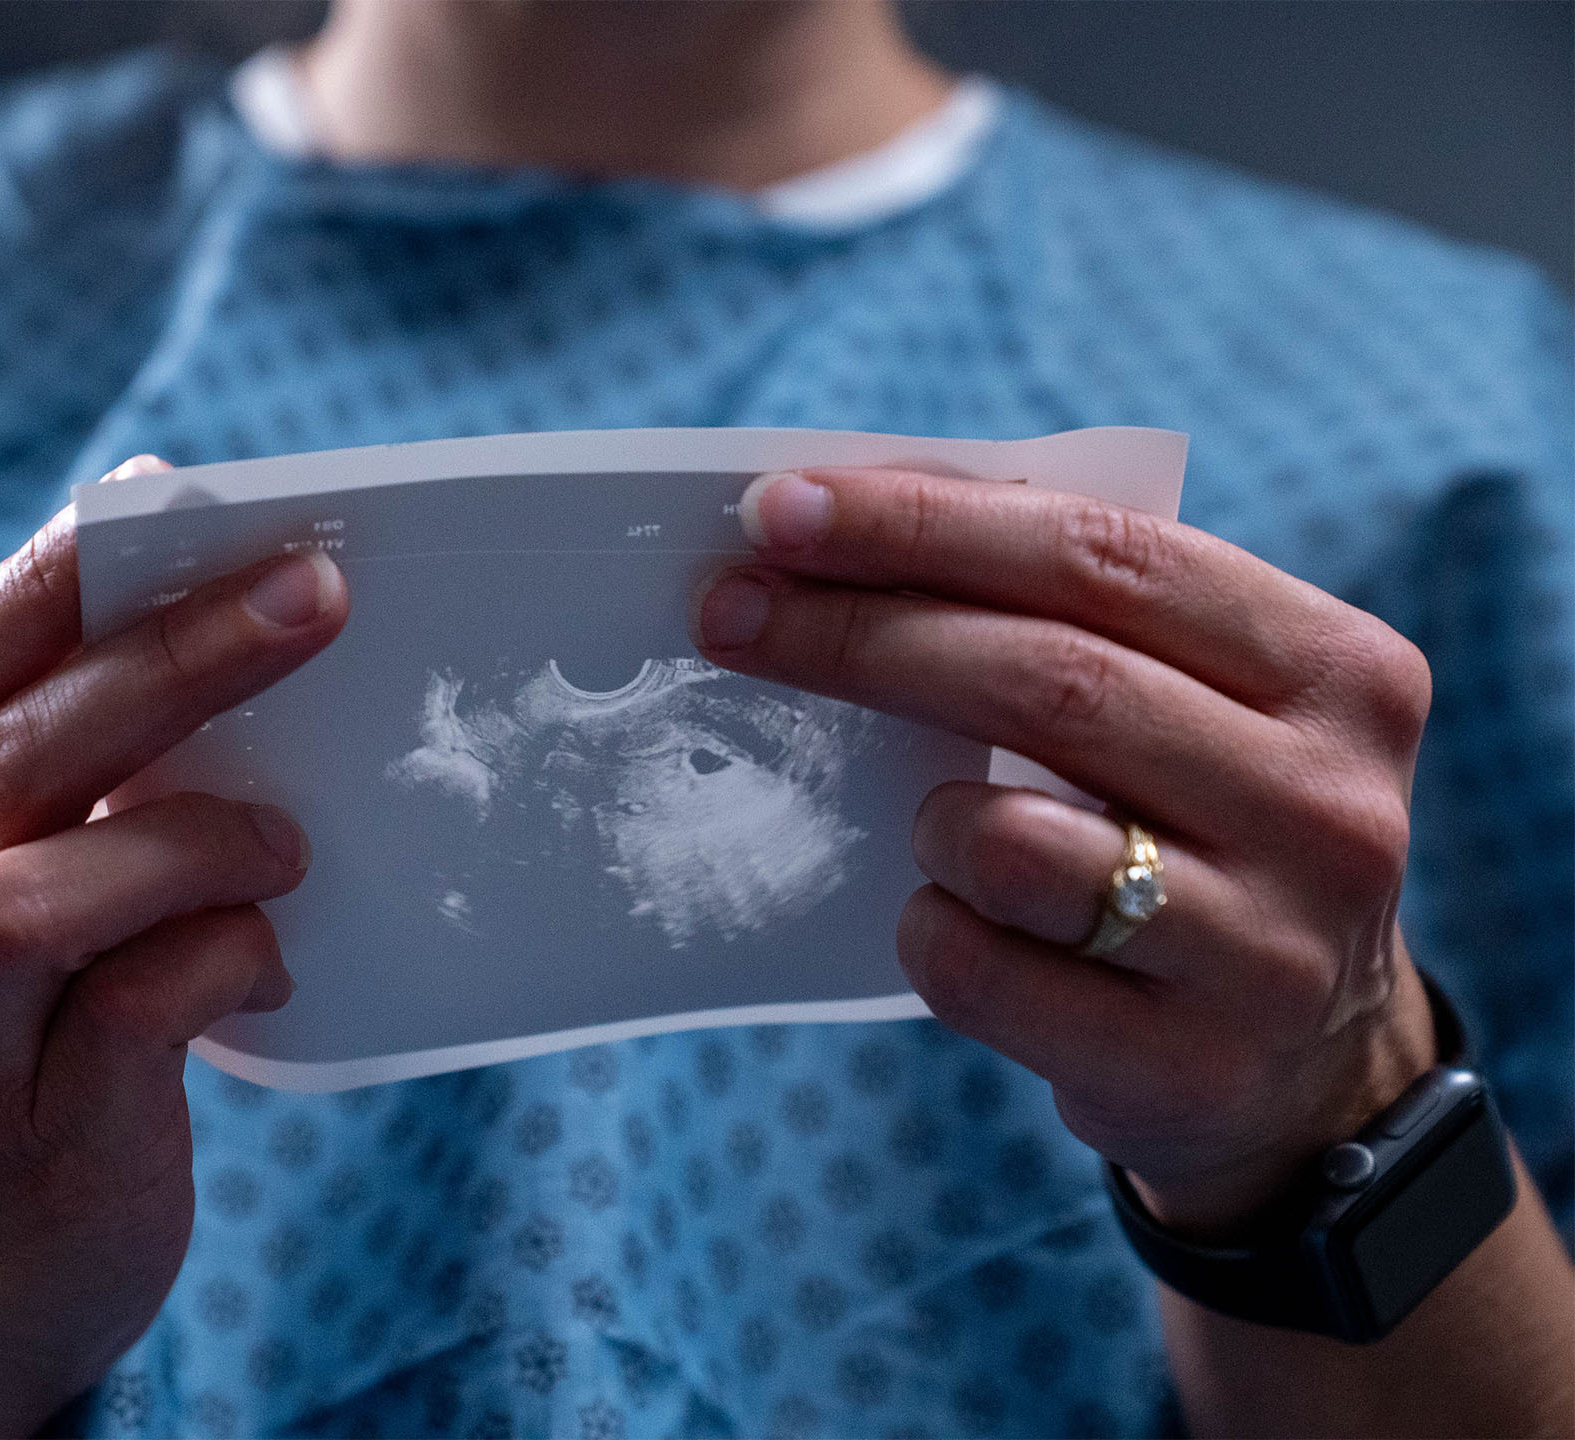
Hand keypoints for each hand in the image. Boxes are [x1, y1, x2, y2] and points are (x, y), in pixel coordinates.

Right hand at [0, 465, 348, 1433]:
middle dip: (171, 653)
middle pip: (11, 751)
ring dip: (188, 835)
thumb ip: (61, 807)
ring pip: (30, 891)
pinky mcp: (43, 1145)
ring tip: (286, 844)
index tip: (171, 498)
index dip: (54, 577)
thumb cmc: (5, 1067)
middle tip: (315, 591)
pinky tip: (267, 966)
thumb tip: (216, 650)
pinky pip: (129, 1021)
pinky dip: (219, 961)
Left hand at [695, 467, 1439, 1233]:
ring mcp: (1271, 950)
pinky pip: (980, 971)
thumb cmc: (1194, 830)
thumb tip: (834, 522)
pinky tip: (954, 924)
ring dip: (925, 820)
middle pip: (1050, 683)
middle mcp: (1330, 806)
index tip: (776, 510)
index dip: (925, 524)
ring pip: (1009, 844)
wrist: (1304, 1067)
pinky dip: (930, 932)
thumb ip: (1072, 612)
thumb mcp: (1196, 706)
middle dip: (863, 634)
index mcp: (1338, 671)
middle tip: (728, 611)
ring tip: (929, 826)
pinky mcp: (1191, 1068)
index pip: (1104, 557)